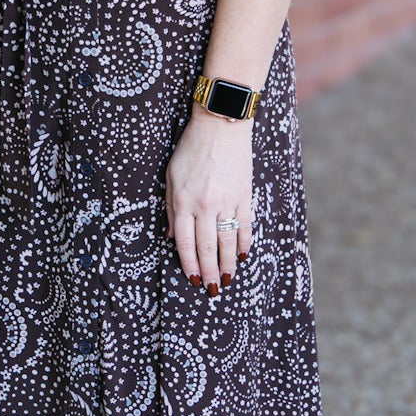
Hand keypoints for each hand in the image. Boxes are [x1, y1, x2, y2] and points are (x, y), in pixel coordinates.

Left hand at [166, 103, 253, 295]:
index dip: (189, 264)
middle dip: (209, 271)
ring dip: (228, 263)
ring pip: (227, 241)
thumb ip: (171, 209)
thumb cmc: (191, 149)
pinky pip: (244, 225)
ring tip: (228, 281)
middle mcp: (205, 205)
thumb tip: (171, 238)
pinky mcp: (244, 195)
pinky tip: (243, 256)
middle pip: (206, 247)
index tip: (193, 279)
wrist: (220, 125)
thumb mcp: (171, 177)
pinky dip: (244, 242)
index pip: (185, 242)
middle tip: (212, 290)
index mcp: (183, 202)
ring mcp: (227, 201)